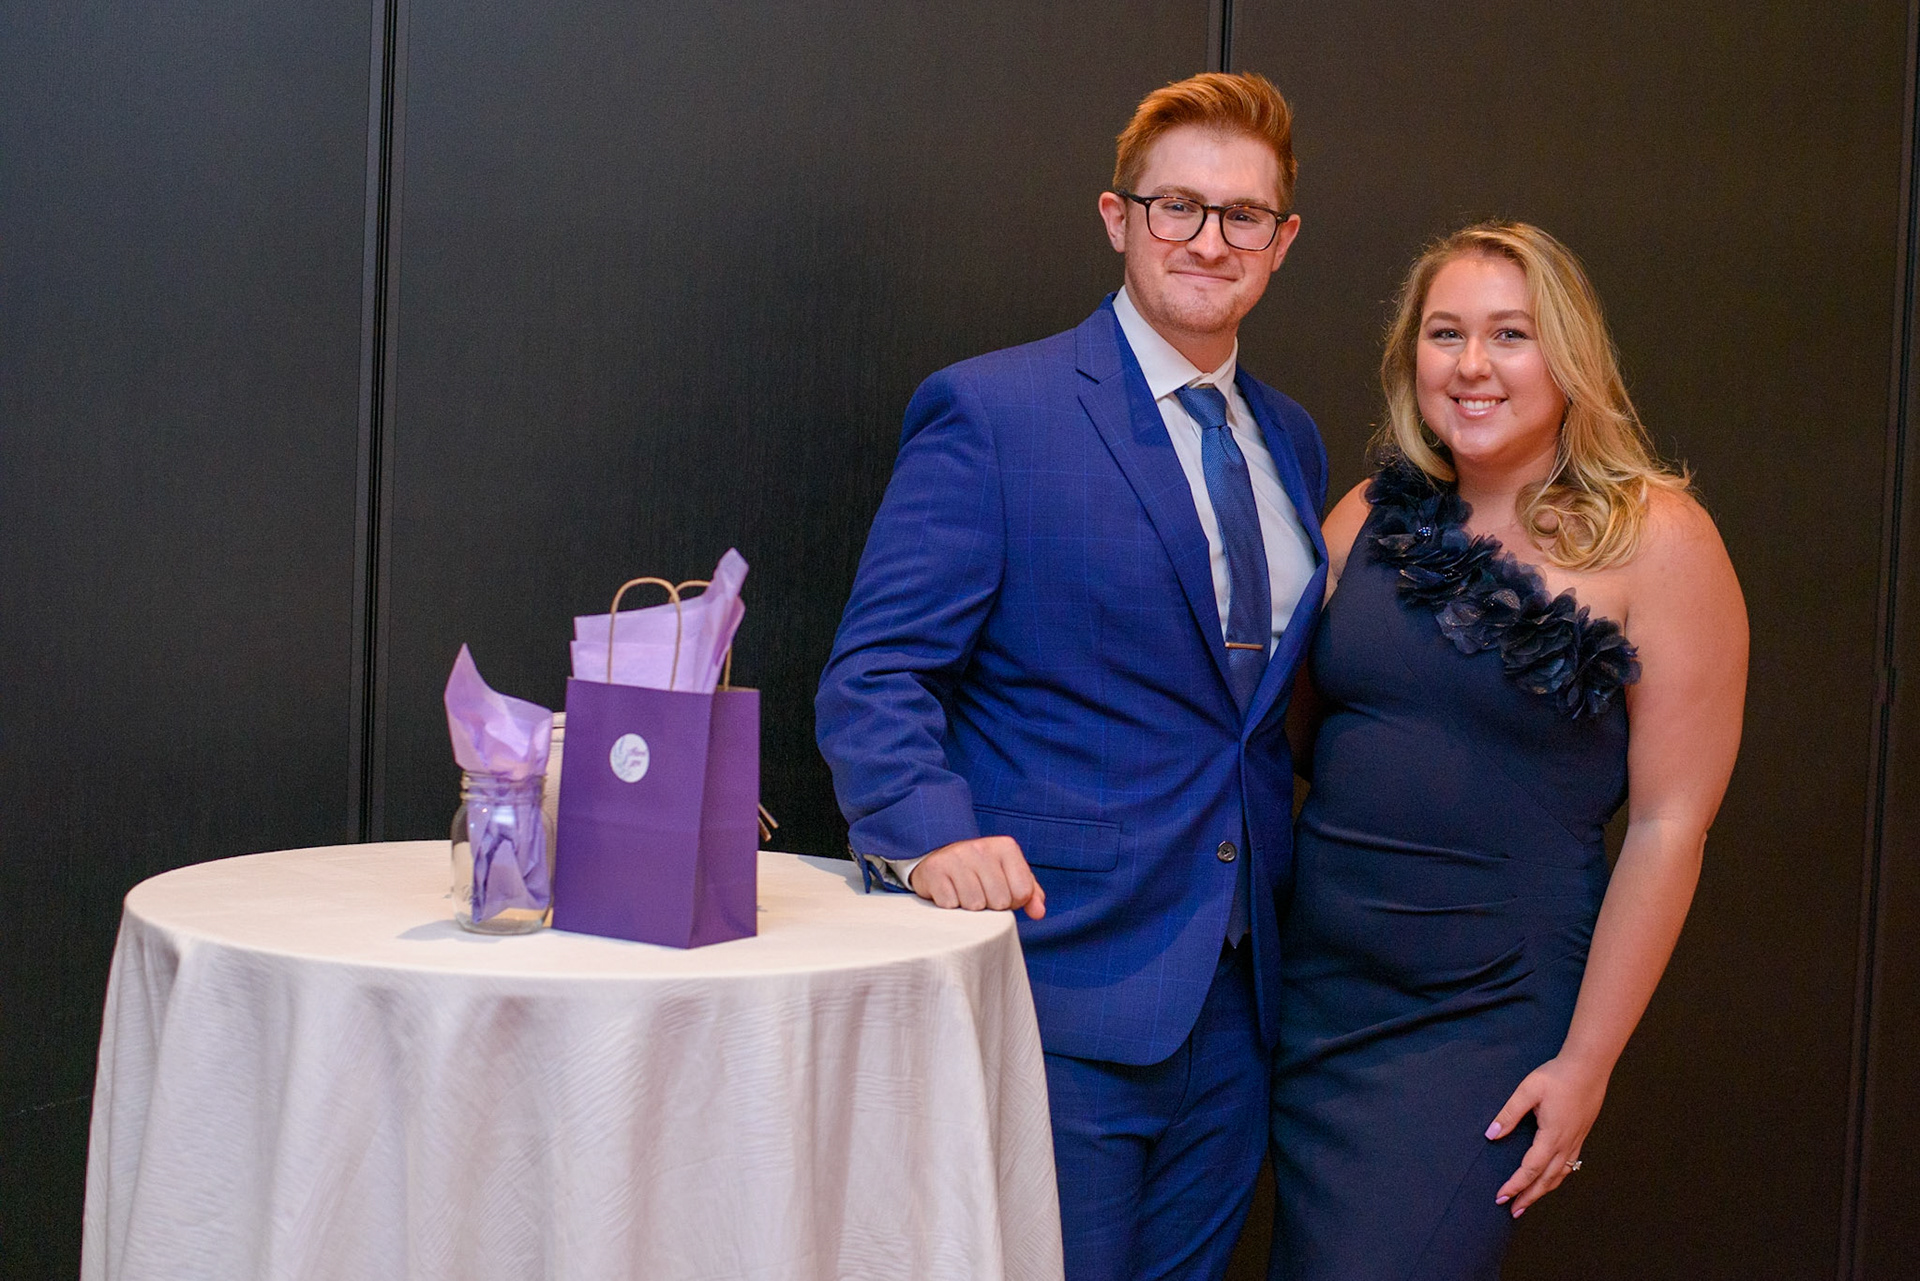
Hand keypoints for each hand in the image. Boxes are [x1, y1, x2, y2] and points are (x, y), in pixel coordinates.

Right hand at [908, 836, 1045, 919]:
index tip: (1000, 892)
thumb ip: (1031, 894)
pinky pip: (951, 904)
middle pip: (999, 901)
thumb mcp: (1010, 878)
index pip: (1022, 893)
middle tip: (980, 893)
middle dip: (991, 906)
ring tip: (964, 893)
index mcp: (1006, 847)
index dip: (1013, 902)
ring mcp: (956, 856)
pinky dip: (950, 906)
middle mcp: (981, 847)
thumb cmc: (982, 874)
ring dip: (969, 907)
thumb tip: (1038, 912)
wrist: (941, 863)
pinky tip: (949, 892)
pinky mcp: (935, 869)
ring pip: (975, 905)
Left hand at [1485, 1055, 1609, 1216]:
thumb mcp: (1528, 1090)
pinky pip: (1568, 1166)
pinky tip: (1551, 1180)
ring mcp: (1576, 1141)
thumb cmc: (1557, 1076)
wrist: (1588, 1067)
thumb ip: (1509, 1113)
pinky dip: (1556, 1179)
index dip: (1516, 1185)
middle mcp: (1566, 1144)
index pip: (1530, 1169)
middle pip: (1546, 1180)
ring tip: (1528, 1202)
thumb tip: (1491, 1134)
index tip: (1501, 1196)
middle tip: (1512, 1211)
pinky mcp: (1580, 1136)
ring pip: (1559, 1175)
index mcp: (1552, 1135)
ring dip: (1542, 1191)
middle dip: (1528, 1197)